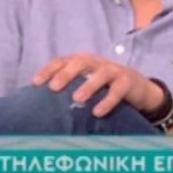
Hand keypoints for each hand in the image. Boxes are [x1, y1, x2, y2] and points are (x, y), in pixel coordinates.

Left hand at [32, 53, 164, 117]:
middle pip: (81, 62)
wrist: (137, 87)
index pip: (63, 60)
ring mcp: (114, 71)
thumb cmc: (103, 87)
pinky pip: (117, 90)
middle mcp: (97, 63)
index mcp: (82, 62)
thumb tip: (39, 104)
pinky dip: (108, 101)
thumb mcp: (85, 83)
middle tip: (54, 88)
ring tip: (77, 99)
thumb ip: (67, 88)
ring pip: (101, 74)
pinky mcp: (128, 81)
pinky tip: (97, 112)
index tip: (35, 83)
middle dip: (67, 73)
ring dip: (89, 85)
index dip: (48, 70)